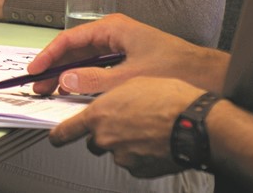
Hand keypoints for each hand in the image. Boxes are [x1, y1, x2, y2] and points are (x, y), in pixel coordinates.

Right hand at [26, 13, 226, 95]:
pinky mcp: (126, 56)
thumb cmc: (177, 69)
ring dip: (67, 74)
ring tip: (52, 90)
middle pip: (74, 49)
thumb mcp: (130, 77)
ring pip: (84, 58)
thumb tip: (65, 81)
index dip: (48, 56)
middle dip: (55, 68)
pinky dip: (83, 78)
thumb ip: (94, 80)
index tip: (34, 71)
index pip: (69, 39)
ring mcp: (119, 44)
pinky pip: (97, 65)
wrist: (208, 75)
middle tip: (39, 86)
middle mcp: (113, 33)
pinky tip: (76, 90)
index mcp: (112, 28)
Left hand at [49, 76, 203, 177]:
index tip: (55, 137)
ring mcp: (123, 157)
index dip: (58, 135)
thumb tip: (105, 102)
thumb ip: (108, 96)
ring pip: (116, 151)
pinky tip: (155, 142)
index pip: (66, 131)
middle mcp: (105, 138)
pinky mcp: (141, 170)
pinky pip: (134, 163)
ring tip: (146, 129)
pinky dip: (141, 155)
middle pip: (94, 141)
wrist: (197, 124)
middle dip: (104, 134)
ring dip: (125, 144)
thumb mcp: (131, 83)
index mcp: (98, 116)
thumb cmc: (169, 99)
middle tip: (126, 122)